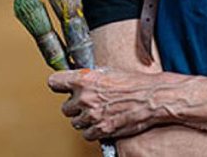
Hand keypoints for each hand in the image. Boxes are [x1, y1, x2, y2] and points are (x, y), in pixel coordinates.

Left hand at [47, 67, 169, 140]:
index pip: (54, 82)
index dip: (60, 85)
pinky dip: (94, 131)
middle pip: (65, 108)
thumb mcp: (109, 72)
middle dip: (76, 107)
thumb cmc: (135, 83)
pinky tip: (103, 122)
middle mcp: (85, 98)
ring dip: (84, 119)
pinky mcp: (101, 129)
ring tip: (99, 113)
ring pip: (75, 123)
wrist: (152, 97)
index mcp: (85, 80)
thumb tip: (80, 79)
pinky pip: (87, 135)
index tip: (63, 87)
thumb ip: (90, 77)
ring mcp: (92, 115)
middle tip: (89, 103)